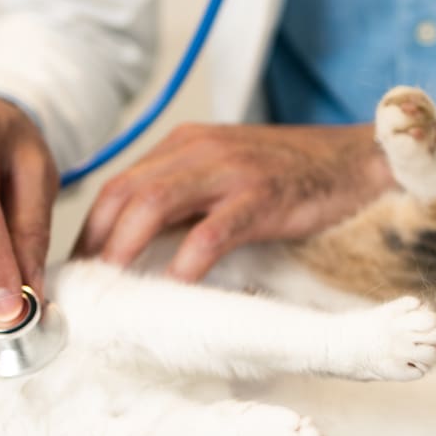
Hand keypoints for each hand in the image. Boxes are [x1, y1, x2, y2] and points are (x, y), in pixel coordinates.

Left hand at [74, 121, 393, 279]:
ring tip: (110, 289)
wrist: (358, 159)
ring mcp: (228, 171)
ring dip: (123, 250)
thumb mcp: (224, 177)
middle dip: (94, 244)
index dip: (89, 231)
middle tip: (83, 290)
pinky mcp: (261, 197)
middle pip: (122, 195)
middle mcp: (197, 151)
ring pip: (153, 205)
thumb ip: (183, 202)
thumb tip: (138, 251)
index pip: (117, 186)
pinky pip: (212, 231)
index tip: (77, 271)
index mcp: (182, 145)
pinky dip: (186, 260)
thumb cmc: (290, 176)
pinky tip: (174, 286)